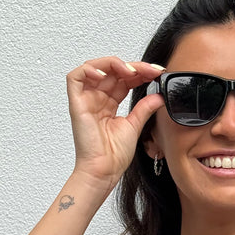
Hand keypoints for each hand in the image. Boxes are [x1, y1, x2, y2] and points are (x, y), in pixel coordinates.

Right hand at [65, 56, 163, 189]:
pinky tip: (106, 74)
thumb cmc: (114, 155)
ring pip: (94, 68)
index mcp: (110, 104)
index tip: (157, 73)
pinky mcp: (76, 103)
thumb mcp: (135, 126)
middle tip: (151, 71)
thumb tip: (159, 95)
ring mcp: (86, 100)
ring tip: (131, 71)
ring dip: (113, 64)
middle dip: (133, 66)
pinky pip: (75, 77)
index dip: (140, 72)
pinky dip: (89, 70)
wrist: (104, 171)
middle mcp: (97, 99)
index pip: (124, 79)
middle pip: (112, 71)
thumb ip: (145, 108)